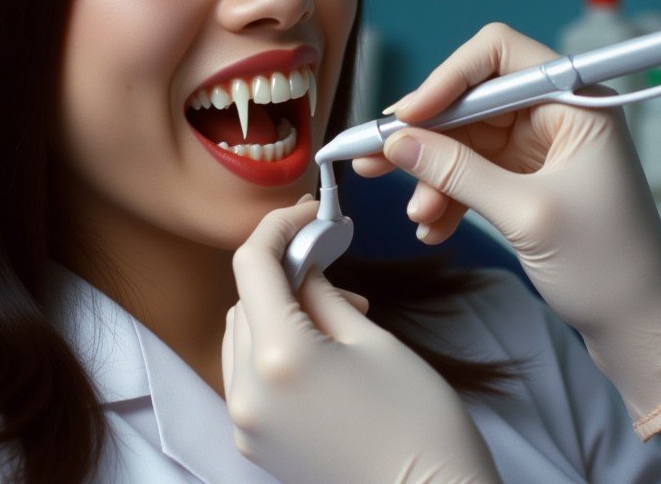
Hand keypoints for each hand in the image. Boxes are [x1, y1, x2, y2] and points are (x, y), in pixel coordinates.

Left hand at [223, 195, 500, 483]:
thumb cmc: (419, 421)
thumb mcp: (373, 338)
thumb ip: (324, 293)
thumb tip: (303, 259)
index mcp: (279, 356)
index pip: (252, 265)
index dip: (277, 228)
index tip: (307, 214)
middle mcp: (246, 391)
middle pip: (244, 301)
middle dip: (284, 276)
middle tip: (336, 274)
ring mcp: (245, 424)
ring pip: (240, 338)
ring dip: (276, 315)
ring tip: (336, 322)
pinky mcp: (253, 445)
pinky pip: (246, 378)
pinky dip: (272, 353)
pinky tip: (320, 359)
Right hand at [353, 23, 660, 439]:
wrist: (640, 327)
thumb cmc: (608, 267)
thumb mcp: (525, 214)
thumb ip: (457, 173)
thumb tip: (396, 142)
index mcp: (576, 102)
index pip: (497, 55)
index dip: (445, 79)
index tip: (404, 118)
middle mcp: (558, 114)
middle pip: (471, 100)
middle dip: (425, 135)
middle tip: (372, 160)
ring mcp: (542, 147)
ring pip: (466, 141)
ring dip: (434, 175)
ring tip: (417, 215)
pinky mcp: (529, 179)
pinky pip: (474, 172)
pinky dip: (449, 195)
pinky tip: (433, 226)